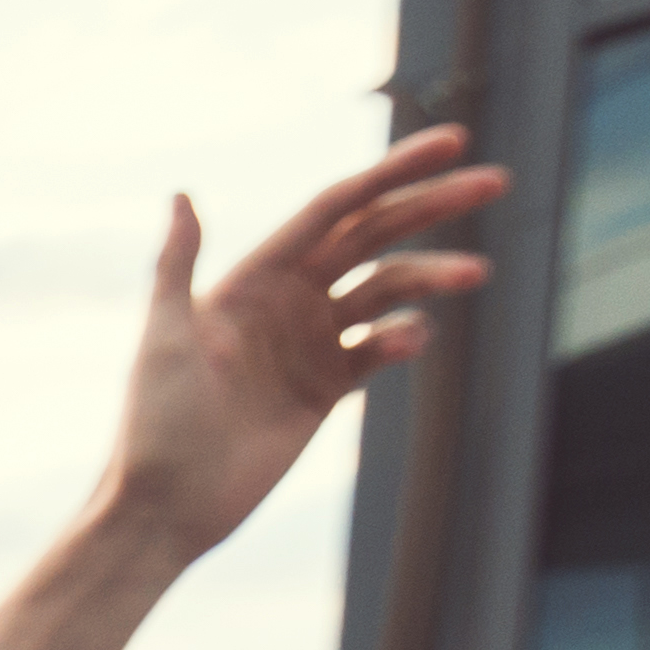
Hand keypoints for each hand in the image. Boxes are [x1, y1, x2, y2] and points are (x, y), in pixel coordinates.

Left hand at [105, 130, 500, 561]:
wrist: (167, 507)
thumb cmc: (154, 423)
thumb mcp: (163, 338)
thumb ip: (176, 264)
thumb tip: (180, 194)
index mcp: (254, 275)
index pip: (336, 208)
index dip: (392, 173)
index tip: (451, 142)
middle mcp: (286, 299)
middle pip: (374, 235)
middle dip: (432, 204)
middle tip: (495, 182)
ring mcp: (310, 343)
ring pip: (388, 290)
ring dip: (433, 276)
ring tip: (476, 272)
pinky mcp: (326, 388)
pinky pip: (379, 349)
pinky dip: (403, 338)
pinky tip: (413, 336)